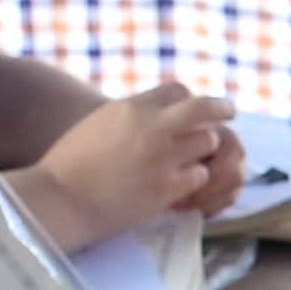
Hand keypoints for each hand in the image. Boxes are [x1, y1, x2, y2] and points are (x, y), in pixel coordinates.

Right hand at [31, 79, 239, 232]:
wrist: (60, 198)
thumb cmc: (70, 162)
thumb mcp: (100, 123)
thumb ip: (129, 116)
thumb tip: (150, 112)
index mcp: (132, 108)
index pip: (179, 91)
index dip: (190, 101)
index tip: (197, 109)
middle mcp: (151, 128)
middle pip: (203, 108)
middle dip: (221, 109)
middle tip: (230, 113)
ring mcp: (161, 158)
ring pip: (207, 142)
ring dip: (205, 150)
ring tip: (197, 158)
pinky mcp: (165, 189)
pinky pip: (198, 176)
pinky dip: (194, 179)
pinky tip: (183, 184)